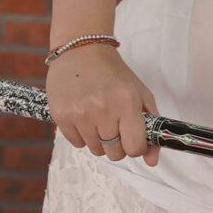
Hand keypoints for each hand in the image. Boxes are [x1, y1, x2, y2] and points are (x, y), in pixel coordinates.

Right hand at [48, 45, 157, 165]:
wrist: (81, 50)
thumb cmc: (114, 73)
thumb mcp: (140, 94)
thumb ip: (151, 127)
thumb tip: (152, 161)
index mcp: (126, 102)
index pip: (134, 148)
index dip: (136, 147)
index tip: (132, 139)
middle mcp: (103, 109)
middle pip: (115, 153)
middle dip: (118, 145)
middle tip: (115, 126)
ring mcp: (79, 113)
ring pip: (95, 150)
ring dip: (99, 140)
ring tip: (99, 117)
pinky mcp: (61, 115)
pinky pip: (76, 143)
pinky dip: (82, 136)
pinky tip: (84, 116)